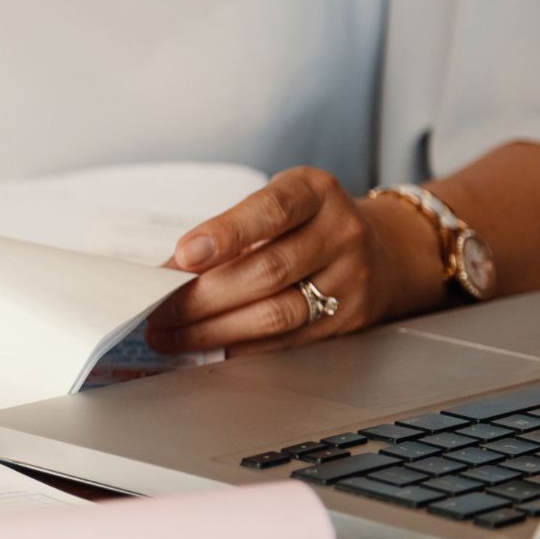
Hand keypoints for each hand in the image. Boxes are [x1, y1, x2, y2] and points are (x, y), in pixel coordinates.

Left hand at [145, 167, 417, 356]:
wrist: (381, 250)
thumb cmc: (306, 224)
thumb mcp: (274, 206)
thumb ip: (226, 233)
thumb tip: (167, 274)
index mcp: (315, 192)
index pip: (272, 210)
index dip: (226, 233)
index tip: (184, 254)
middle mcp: (340, 232)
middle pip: (267, 270)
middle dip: (203, 296)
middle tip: (158, 311)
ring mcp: (349, 280)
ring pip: (275, 313)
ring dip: (213, 330)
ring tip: (170, 335)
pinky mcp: (346, 321)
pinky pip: (284, 341)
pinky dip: (238, 346)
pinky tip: (206, 346)